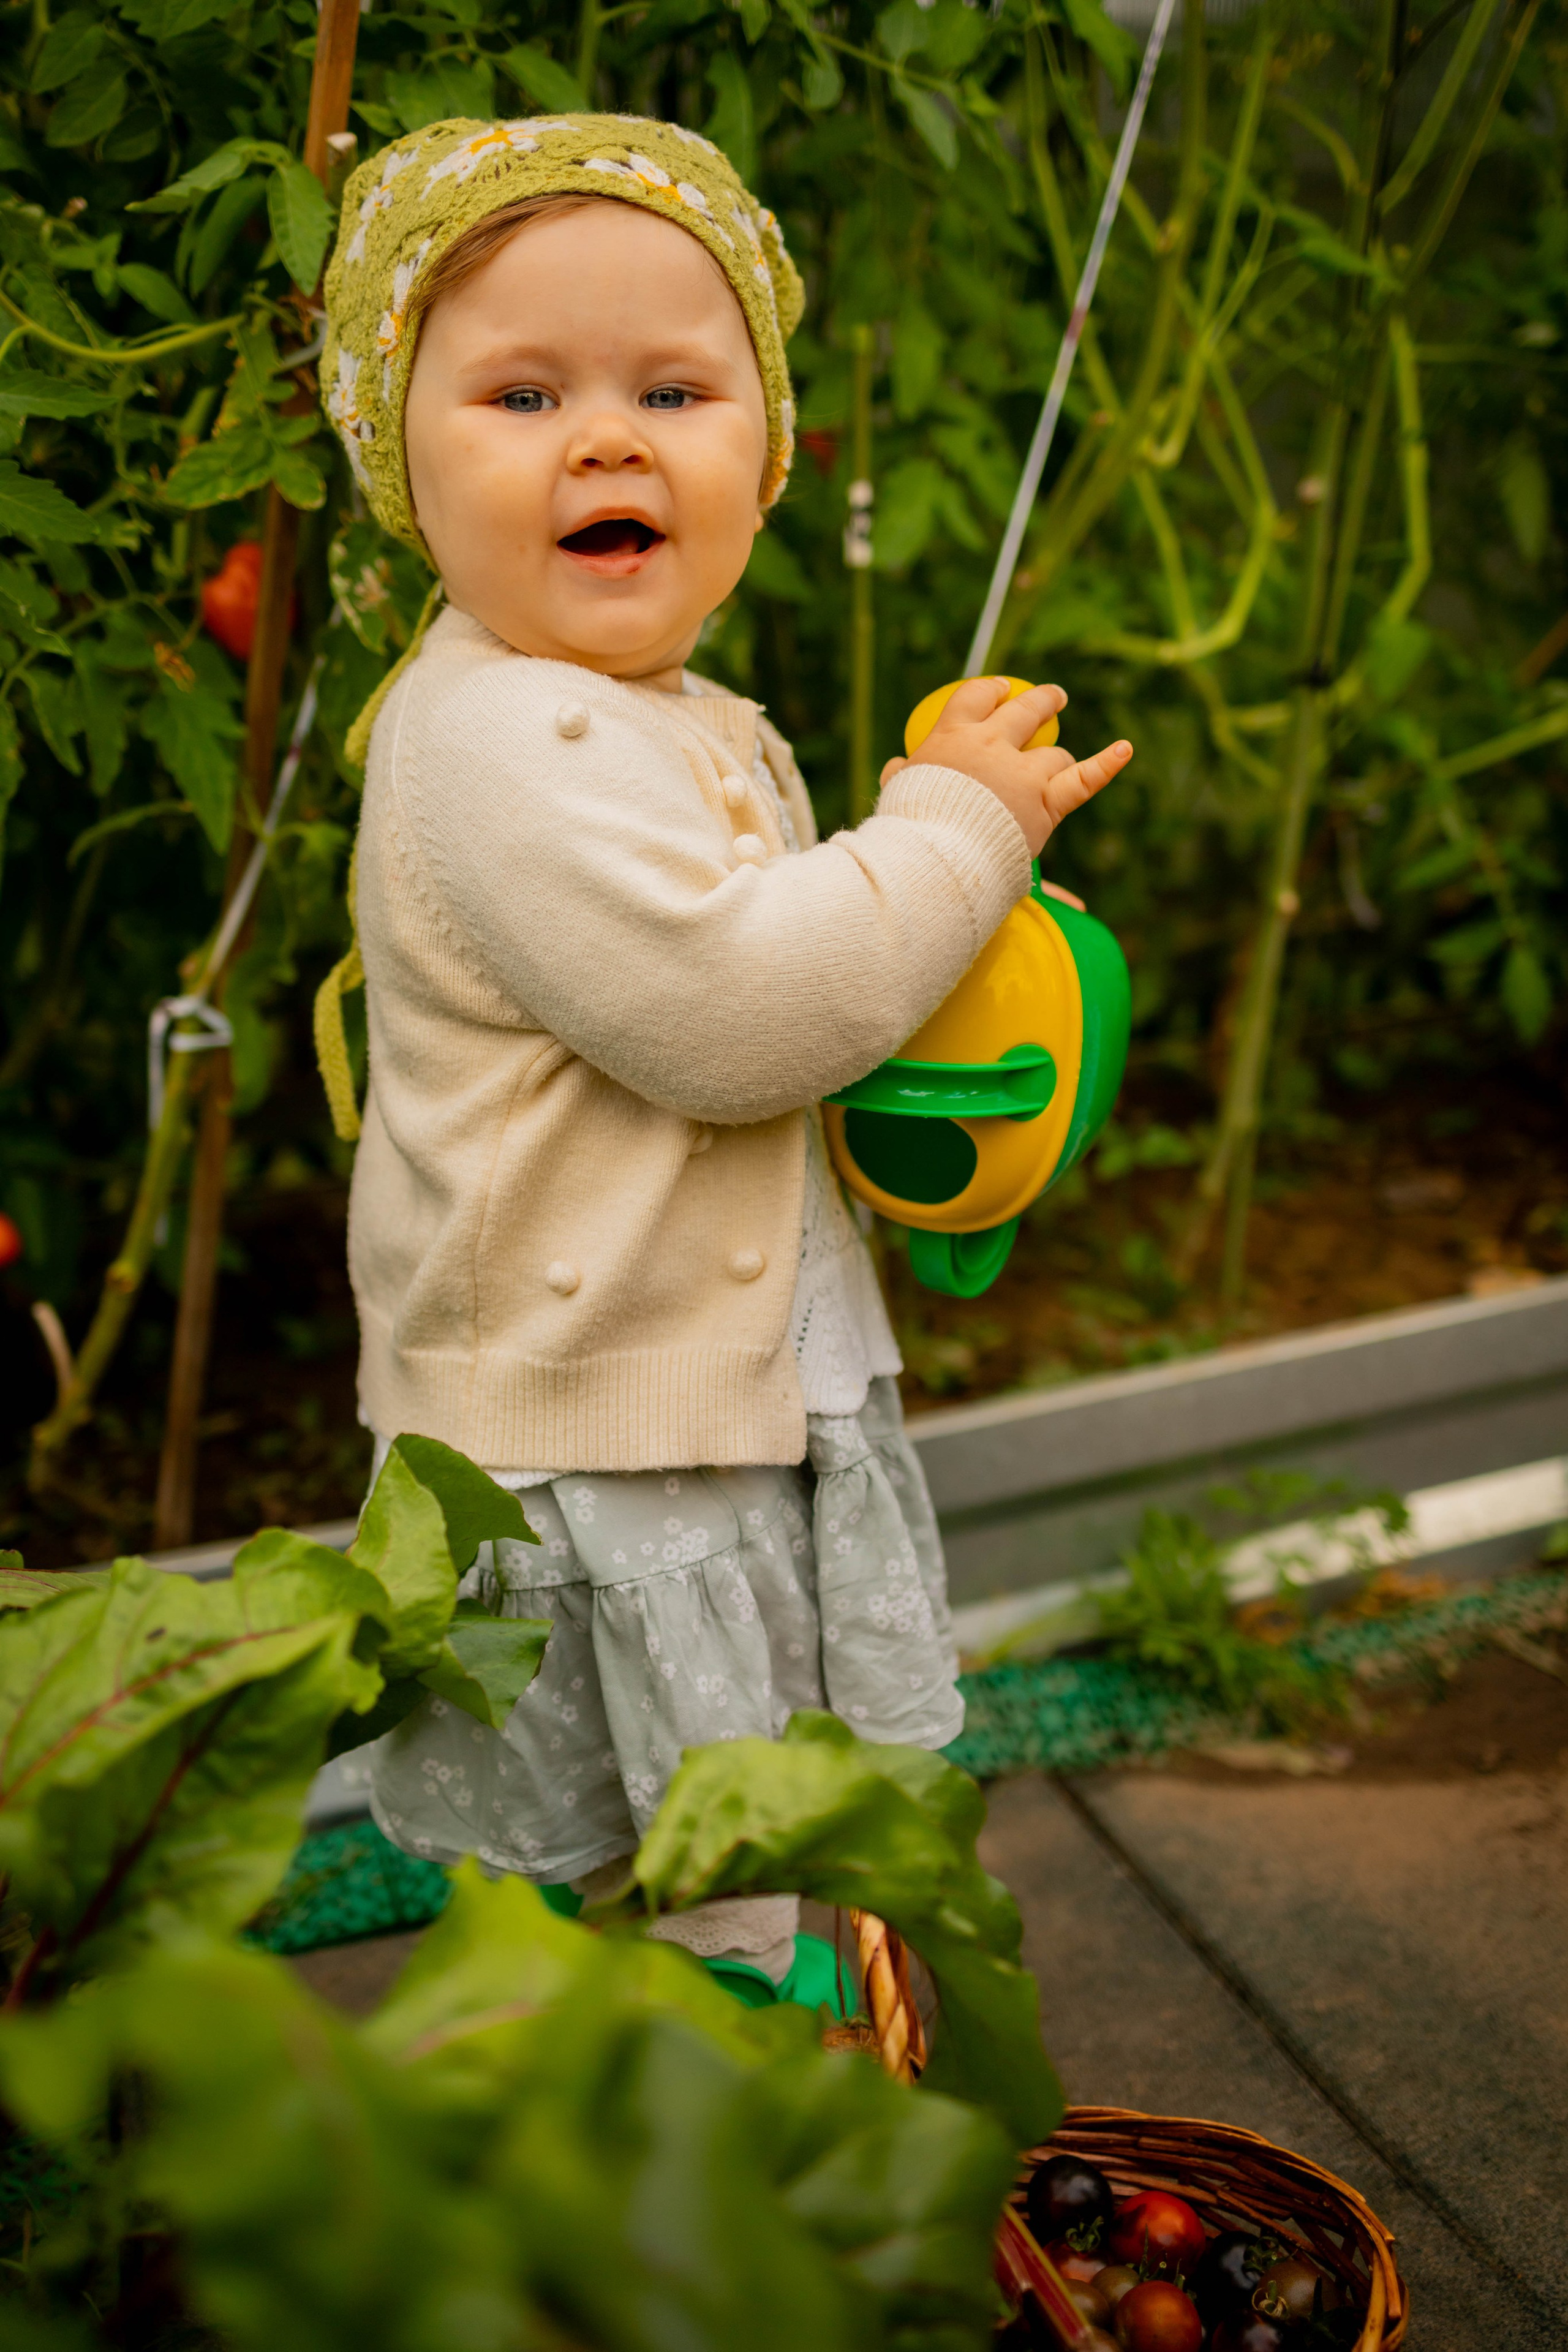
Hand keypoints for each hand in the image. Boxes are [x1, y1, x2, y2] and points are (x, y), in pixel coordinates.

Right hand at [881, 675, 1131, 857]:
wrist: (932, 859)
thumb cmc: (908, 829)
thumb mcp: (896, 793)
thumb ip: (900, 776)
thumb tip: (894, 768)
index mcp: (951, 737)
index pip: (975, 697)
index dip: (990, 690)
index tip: (1000, 689)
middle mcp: (991, 745)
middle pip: (1024, 711)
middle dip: (1041, 701)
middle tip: (1053, 698)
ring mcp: (1022, 773)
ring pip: (1054, 756)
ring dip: (1058, 761)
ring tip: (1061, 765)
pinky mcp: (1045, 803)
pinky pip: (1084, 780)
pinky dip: (1106, 764)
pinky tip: (1125, 749)